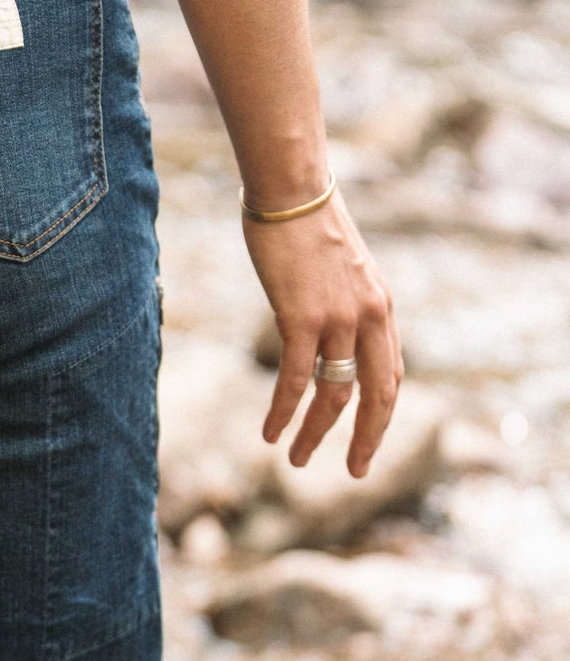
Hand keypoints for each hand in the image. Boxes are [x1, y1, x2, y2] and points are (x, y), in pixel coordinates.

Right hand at [242, 186, 401, 477]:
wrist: (290, 189)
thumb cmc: (304, 221)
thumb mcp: (338, 267)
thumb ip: (341, 301)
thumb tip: (322, 326)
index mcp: (381, 306)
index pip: (390, 373)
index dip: (380, 412)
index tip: (365, 438)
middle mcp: (370, 317)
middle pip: (377, 394)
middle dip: (366, 439)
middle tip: (354, 471)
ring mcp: (339, 319)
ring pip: (335, 394)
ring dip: (316, 433)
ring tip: (299, 460)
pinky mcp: (303, 318)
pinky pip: (296, 379)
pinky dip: (285, 412)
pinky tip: (271, 433)